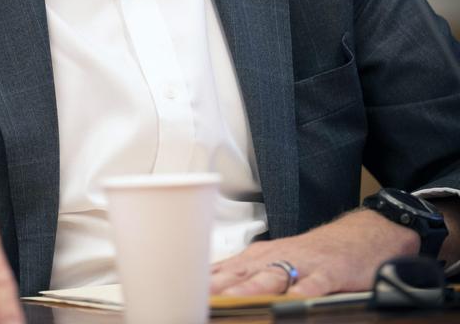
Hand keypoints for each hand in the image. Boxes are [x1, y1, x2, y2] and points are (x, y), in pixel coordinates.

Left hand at [210, 210, 419, 296]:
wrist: (359, 236)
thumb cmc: (313, 254)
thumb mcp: (276, 262)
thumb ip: (247, 277)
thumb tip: (212, 294)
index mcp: (259, 257)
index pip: (224, 271)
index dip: (202, 285)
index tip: (180, 294)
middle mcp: (275, 258)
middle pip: (241, 274)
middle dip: (218, 288)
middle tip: (197, 300)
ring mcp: (301, 264)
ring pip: (271, 277)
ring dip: (250, 289)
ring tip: (232, 300)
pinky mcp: (328, 273)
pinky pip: (312, 285)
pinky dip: (300, 294)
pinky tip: (290, 304)